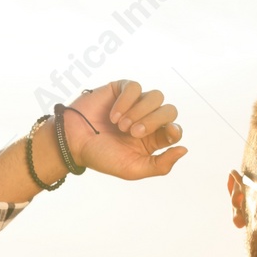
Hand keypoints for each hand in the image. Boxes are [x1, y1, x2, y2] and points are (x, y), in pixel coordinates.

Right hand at [65, 80, 185, 179]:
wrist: (72, 143)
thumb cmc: (101, 157)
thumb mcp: (132, 169)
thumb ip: (160, 165)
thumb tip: (184, 150)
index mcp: (152, 139)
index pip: (174, 129)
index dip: (174, 130)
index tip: (166, 133)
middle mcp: (147, 119)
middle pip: (168, 110)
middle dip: (154, 121)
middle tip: (133, 133)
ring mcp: (135, 103)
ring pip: (155, 96)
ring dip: (140, 111)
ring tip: (121, 125)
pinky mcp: (121, 90)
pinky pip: (134, 87)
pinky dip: (126, 101)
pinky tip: (113, 115)